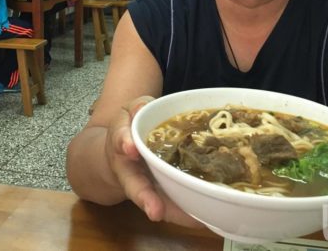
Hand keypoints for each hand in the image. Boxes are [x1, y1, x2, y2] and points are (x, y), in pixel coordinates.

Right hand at [104, 96, 202, 227]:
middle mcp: (131, 171)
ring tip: (194, 220)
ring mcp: (147, 185)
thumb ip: (137, 107)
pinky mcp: (164, 192)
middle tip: (155, 211)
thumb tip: (143, 108)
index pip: (122, 143)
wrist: (123, 152)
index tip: (131, 148)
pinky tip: (205, 218)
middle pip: (137, 187)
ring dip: (172, 212)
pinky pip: (174, 204)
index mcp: (122, 145)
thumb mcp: (129, 112)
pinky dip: (186, 213)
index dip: (126, 144)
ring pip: (157, 201)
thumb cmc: (128, 128)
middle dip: (146, 198)